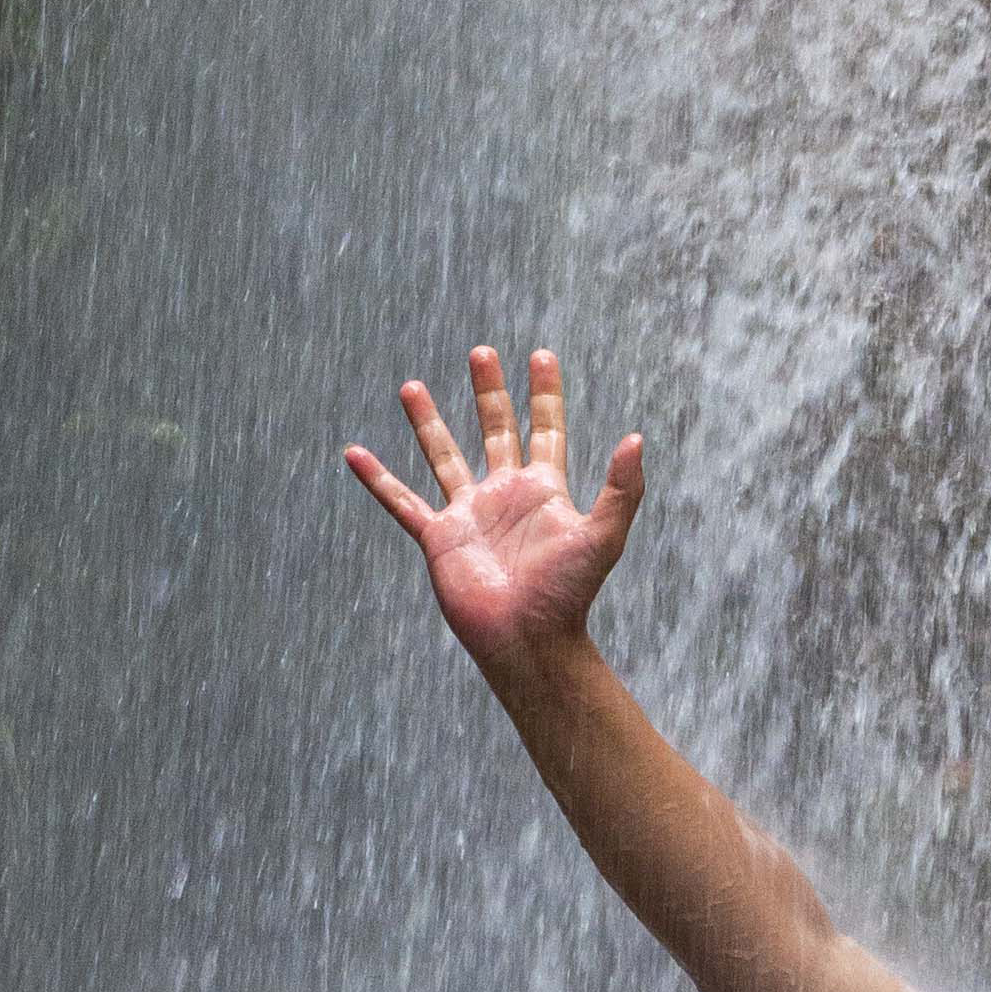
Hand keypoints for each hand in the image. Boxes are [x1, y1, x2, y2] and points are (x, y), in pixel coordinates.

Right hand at [345, 346, 642, 674]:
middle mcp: (505, 494)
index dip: (544, 393)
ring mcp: (469, 514)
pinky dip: (377, 479)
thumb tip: (637, 438)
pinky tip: (354, 454)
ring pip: (444, 456)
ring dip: (428, 421)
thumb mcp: (603, 536)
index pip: (545, 429)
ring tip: (412, 386)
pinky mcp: (438, 537)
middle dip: (489, 392)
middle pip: (495, 429)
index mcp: (543, 490)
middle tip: (481, 352)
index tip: (540, 355)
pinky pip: (402, 502)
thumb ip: (622, 489)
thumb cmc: (568, 594)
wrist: (528, 639)